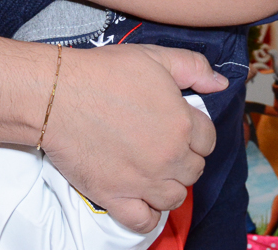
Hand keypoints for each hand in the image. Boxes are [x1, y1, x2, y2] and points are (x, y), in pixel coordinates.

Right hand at [40, 45, 220, 232]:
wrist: (57, 95)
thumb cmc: (102, 73)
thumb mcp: (153, 57)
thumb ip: (193, 67)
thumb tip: (221, 84)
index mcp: (181, 123)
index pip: (208, 140)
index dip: (195, 133)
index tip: (178, 128)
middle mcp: (168, 157)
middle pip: (193, 171)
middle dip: (183, 159)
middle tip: (161, 146)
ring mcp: (143, 181)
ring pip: (174, 198)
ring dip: (168, 186)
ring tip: (152, 171)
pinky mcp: (115, 197)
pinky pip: (144, 221)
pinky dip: (148, 215)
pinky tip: (141, 199)